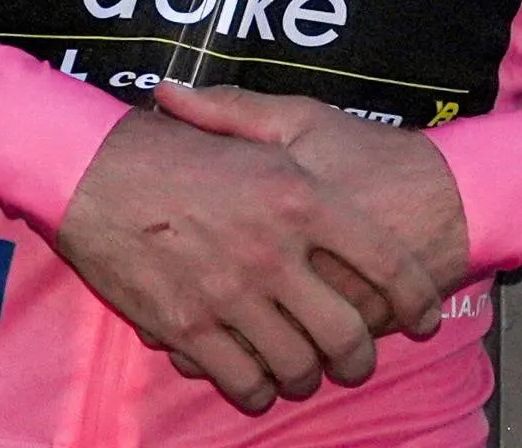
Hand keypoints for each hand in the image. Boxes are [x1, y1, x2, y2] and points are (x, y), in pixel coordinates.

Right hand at [49, 101, 448, 413]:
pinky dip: (259, 390)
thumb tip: (353, 193)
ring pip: (297, 365)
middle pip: (346, 332)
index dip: (416, 297)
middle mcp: (274, 251)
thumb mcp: (260, 131)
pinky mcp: (189, 328)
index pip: (386, 262)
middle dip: (361, 357)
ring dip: (309, 376)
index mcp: (302, 196)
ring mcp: (231, 294)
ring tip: (308, 372)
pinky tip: (260, 383)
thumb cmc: (182, 148)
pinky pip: (243, 381)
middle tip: (358, 359)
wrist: (97, 172)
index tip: (425, 314)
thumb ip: (315, 164)